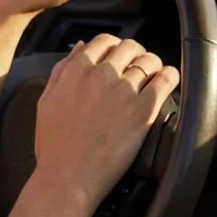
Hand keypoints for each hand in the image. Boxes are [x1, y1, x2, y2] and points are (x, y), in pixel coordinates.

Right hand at [33, 35, 179, 210]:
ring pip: (148, 61)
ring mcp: (123, 90)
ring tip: (154, 73)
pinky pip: (165, 81)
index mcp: (76, 70)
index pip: (103, 41)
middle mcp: (101, 74)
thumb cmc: (54, 144)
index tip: (119, 55)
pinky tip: (169, 79)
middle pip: (129, 48)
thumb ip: (61, 71)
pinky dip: (170, 75)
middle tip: (138, 65)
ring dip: (153, 64)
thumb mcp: (46, 100)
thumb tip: (79, 48)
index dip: (114, 45)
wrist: (68, 175)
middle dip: (135, 53)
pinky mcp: (143, 110)